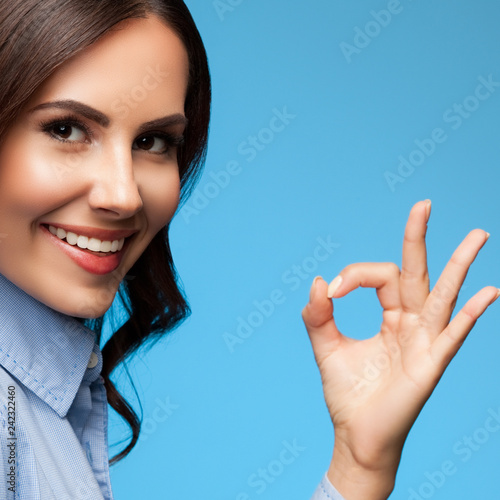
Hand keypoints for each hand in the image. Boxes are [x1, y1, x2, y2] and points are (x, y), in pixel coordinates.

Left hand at [302, 200, 498, 499]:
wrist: (356, 435)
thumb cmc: (347, 393)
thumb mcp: (326, 348)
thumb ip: (318, 316)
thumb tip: (318, 281)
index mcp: (389, 316)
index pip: (380, 276)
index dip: (354, 274)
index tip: (331, 290)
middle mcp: (411, 323)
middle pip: (417, 273)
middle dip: (419, 238)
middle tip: (424, 204)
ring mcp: (424, 342)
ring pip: (443, 294)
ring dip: (460, 265)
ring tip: (478, 234)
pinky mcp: (431, 364)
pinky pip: (454, 334)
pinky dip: (471, 313)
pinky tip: (491, 291)